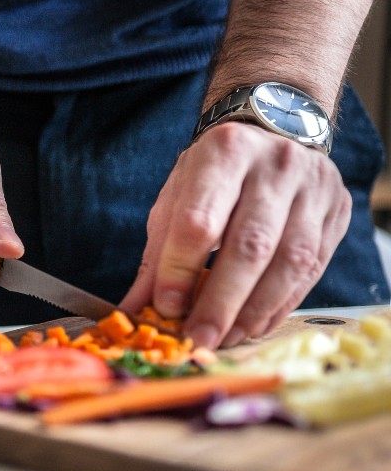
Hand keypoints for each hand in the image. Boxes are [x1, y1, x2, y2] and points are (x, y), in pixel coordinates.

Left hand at [121, 122, 349, 347]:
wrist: (276, 131)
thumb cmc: (215, 174)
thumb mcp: (177, 198)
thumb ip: (158, 254)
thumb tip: (133, 312)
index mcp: (225, 152)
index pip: (200, 221)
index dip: (181, 270)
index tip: (166, 308)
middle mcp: (276, 165)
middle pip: (250, 246)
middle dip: (221, 302)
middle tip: (198, 339)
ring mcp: (314, 188)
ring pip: (290, 262)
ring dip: (254, 311)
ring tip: (226, 338)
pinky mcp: (337, 212)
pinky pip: (313, 269)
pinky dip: (281, 304)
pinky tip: (256, 324)